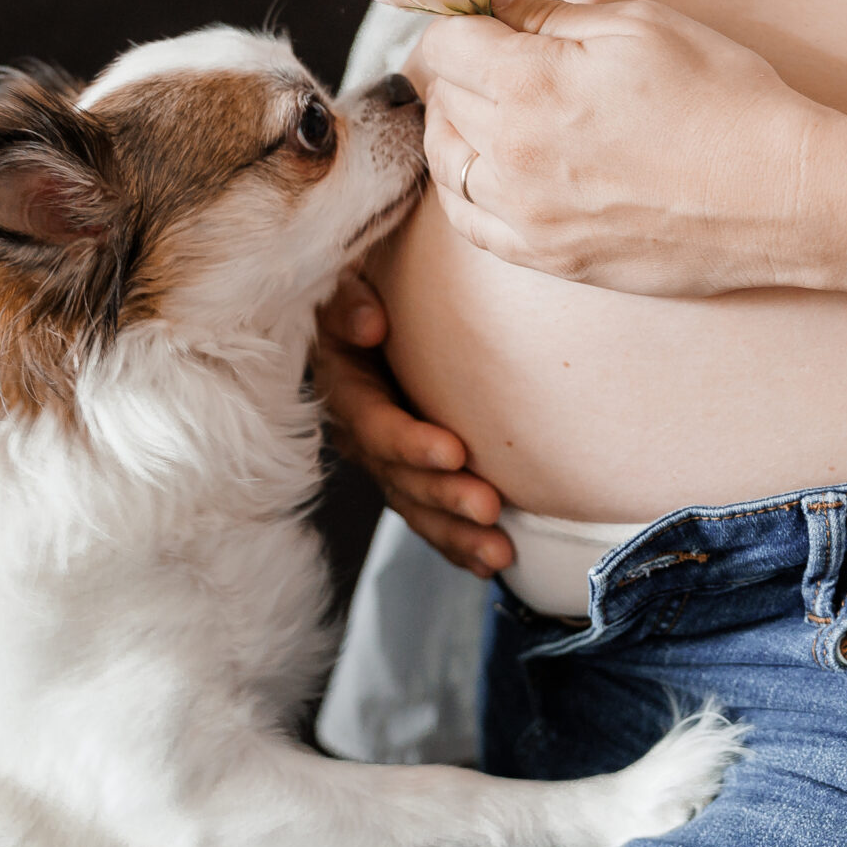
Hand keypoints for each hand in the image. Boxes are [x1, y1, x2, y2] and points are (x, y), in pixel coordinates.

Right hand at [312, 272, 512, 579]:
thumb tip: (370, 323)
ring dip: (457, 534)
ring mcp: (388, 462)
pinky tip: (494, 564)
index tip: (455, 451)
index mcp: (346, 389)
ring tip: (501, 554)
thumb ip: (348, 301)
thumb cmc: (368, 288)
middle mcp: (363, 434)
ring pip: (418, 508)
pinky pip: (433, 519)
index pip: (375, 423)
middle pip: (400, 477)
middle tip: (489, 507)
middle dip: (444, 497)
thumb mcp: (347, 282)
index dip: (409, 442)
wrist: (376, 311)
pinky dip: (460, 545)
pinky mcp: (413, 477)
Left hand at [405, 0, 824, 299]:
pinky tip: (480, 168)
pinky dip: (461, 189)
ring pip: (447, 161)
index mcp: (532, 83)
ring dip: (454, 127)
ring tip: (485, 108)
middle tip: (485, 55)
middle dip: (457, 69)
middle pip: (443, 99)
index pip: (445, 46)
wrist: (781, 194)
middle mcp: (515, 152)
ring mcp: (526, 213)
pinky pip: (469, 223)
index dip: (451, 22)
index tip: (467, 18)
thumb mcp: (637, 27)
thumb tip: (492, 0)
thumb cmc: (725, 102)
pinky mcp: (547, 257)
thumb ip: (549, 14)